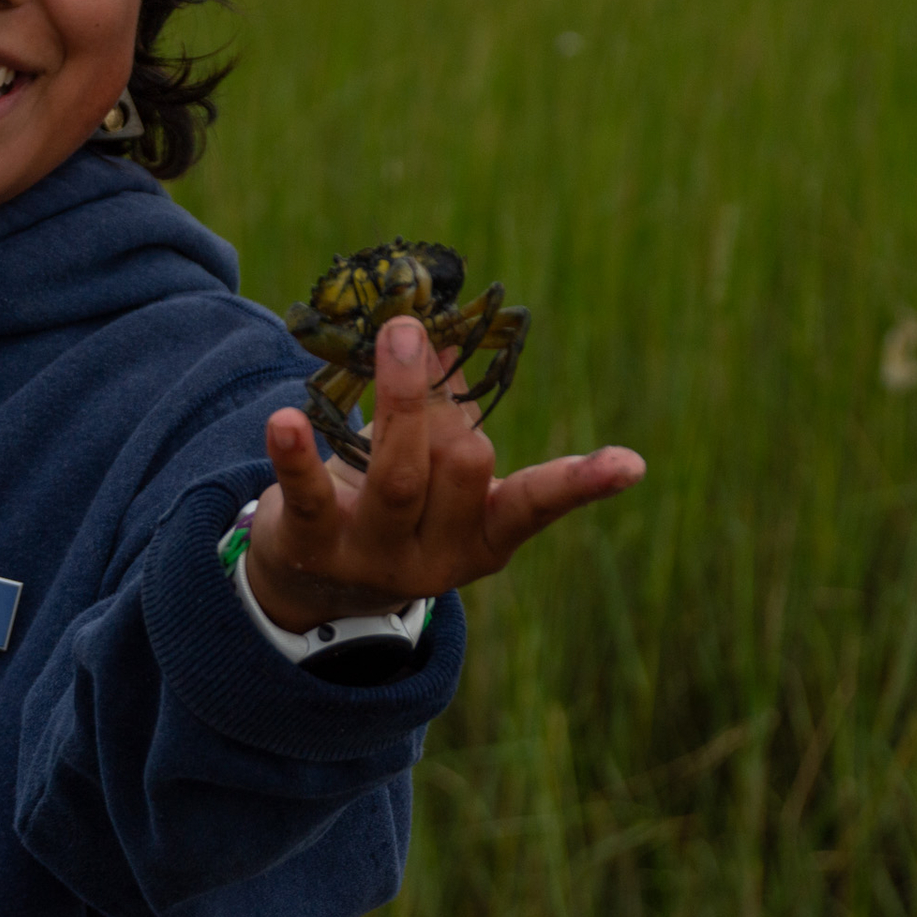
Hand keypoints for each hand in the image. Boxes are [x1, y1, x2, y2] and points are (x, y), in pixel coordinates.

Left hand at [247, 316, 645, 632]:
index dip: (581, 484)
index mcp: (480, 538)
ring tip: (399, 334)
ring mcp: (375, 557)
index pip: (535, 506)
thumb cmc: (383, 508)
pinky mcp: (312, 548)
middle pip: (464, 467)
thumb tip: (444, 330)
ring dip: (403, 398)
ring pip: (401, 477)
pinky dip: (297, 454)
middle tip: (417, 344)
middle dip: (445, 399)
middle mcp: (435, 559)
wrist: (306, 587)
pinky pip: (310, 495)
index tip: (631, 464)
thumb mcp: (425, 469)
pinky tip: (284, 420)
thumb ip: (444, 410)